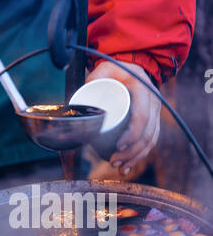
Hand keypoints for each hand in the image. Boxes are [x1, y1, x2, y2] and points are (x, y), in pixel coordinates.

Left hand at [86, 61, 160, 175]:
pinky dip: (140, 157)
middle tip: (113, 161)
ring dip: (135, 158)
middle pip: (147, 134)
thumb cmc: (117, 69)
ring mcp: (155, 115)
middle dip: (131, 152)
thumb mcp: (105, 68)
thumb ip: (93, 77)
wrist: (133, 69)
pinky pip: (150, 143)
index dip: (132, 135)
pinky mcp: (152, 123)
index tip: (118, 145)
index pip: (142, 117)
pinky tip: (128, 168)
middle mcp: (154, 104)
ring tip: (119, 168)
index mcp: (144, 91)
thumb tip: (81, 98)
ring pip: (150, 142)